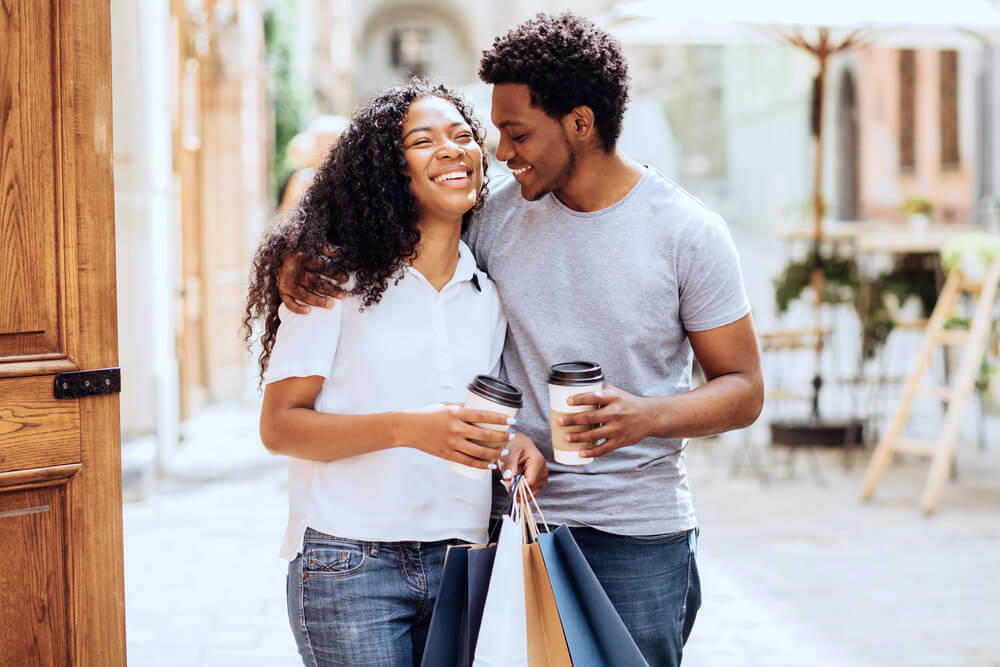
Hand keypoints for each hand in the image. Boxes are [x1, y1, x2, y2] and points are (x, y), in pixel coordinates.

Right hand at [278, 243, 348, 313]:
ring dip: (318, 300)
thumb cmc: (300, 251)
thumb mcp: (312, 245)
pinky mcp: (282, 292)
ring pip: (304, 294)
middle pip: (314, 282)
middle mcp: (293, 271)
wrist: (279, 256)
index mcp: (301, 258)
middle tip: (343, 295)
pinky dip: (297, 308)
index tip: (345, 279)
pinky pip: (288, 303)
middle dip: (330, 290)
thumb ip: (325, 248)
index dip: (335, 273)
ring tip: (331, 304)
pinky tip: (309, 311)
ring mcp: (286, 283)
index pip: (321, 267)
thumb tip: (339, 252)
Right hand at [399, 404, 513, 468]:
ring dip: (495, 452)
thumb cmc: (427, 414)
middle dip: (501, 437)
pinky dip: (481, 464)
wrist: (407, 428)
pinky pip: (468, 461)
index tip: (511, 421)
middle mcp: (455, 428)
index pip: (483, 416)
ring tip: (503, 451)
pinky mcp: (447, 454)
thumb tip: (479, 408)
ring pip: (479, 451)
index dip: (499, 419)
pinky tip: (491, 465)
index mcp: (456, 413)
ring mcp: (451, 443)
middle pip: (484, 435)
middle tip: (511, 436)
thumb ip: (462, 408)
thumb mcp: (445, 406)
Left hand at [499, 433, 547, 492]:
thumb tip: (509, 478)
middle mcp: (543, 471)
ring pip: (527, 492)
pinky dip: (519, 487)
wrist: (521, 443)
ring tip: (511, 475)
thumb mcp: (511, 451)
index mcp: (538, 462)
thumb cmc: (517, 444)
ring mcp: (542, 478)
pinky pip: (527, 491)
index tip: (506, 483)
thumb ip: (510, 464)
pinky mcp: (539, 482)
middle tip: (506, 478)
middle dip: (515, 486)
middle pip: (528, 489)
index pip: (529, 482)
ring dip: (516, 487)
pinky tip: (515, 479)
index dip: (516, 486)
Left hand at [559, 385, 658, 457]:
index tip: (567, 401)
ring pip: (594, 435)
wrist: (650, 416)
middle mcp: (615, 413)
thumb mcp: (617, 392)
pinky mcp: (620, 441)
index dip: (580, 399)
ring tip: (565, 437)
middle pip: (590, 417)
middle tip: (559, 421)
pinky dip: (591, 452)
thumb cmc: (628, 403)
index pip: (594, 397)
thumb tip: (578, 394)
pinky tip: (580, 453)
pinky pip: (603, 448)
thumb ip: (600, 393)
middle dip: (572, 420)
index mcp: (614, 398)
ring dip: (577, 437)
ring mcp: (618, 428)